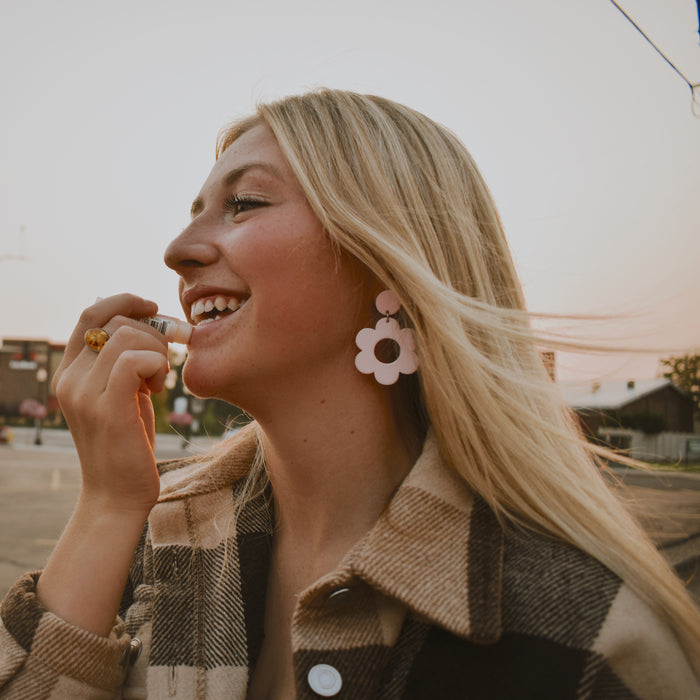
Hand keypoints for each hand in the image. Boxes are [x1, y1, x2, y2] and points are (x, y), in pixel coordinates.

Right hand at [54, 294, 169, 514]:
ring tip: (158, 381)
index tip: (153, 308)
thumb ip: (124, 361)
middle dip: (152, 330)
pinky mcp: (107, 408)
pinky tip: (157, 388)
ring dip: (157, 351)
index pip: (91, 313)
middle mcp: (69, 378)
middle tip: (164, 361)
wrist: (118, 495)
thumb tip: (145, 321)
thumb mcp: (123, 394)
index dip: (125, 300)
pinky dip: (157, 365)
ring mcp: (84, 393)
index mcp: (69, 371)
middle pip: (114, 319)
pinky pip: (135, 359)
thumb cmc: (127, 443)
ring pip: (128, 335)